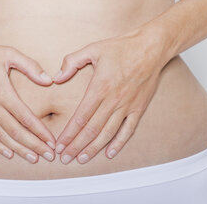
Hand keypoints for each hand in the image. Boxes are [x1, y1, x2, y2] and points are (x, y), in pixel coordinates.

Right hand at [0, 36, 55, 163]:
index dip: (40, 131)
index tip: (52, 141)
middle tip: (49, 155)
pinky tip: (9, 153)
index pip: (25, 117)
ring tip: (34, 158)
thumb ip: (30, 66)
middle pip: (16, 132)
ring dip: (19, 149)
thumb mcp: (9, 53)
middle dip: (34, 145)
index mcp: (1, 92)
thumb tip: (49, 80)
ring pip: (2, 137)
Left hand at [53, 28, 171, 163]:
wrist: (150, 48)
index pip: (81, 117)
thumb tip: (56, 77)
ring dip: (93, 148)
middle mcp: (113, 100)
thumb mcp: (93, 49)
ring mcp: (127, 106)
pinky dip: (119, 143)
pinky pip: (128, 130)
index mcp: (100, 87)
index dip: (69, 133)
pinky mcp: (138, 108)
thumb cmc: (121, 48)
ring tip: (81, 159)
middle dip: (76, 146)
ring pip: (108, 133)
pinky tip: (109, 153)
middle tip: (65, 158)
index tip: (59, 145)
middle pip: (92, 129)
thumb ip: (72, 61)